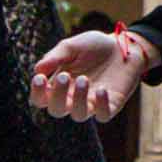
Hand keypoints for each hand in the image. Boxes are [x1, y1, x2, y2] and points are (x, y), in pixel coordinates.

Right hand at [27, 26, 146, 123]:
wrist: (124, 47)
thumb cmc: (94, 47)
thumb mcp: (73, 46)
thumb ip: (55, 57)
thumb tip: (37, 70)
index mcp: (59, 85)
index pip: (41, 98)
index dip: (38, 92)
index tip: (40, 78)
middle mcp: (73, 98)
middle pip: (57, 110)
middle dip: (57, 96)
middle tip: (64, 76)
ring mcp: (92, 103)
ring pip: (79, 114)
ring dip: (78, 100)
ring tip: (84, 79)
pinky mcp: (111, 105)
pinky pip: (103, 115)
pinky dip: (101, 105)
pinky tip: (102, 90)